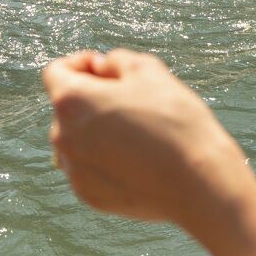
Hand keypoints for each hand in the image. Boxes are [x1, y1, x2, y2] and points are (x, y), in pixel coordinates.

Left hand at [43, 49, 255, 255]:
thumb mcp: (149, 71)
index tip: (107, 69)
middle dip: (92, 97)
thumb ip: (116, 60)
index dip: (81, 63)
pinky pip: (88, 167)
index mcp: (71, 101)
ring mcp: (74, 170)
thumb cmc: (175, 121)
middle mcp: (62, 137)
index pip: (56, 71)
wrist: (199, 183)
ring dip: (97, 129)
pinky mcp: (89, 195)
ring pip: (77, 138)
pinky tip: (138, 160)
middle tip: (132, 100)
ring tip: (138, 132)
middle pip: (67, 106)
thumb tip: (99, 66)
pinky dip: (105, 159)